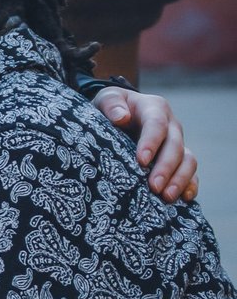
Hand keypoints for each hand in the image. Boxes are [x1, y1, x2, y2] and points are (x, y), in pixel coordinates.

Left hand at [94, 87, 197, 203]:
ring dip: (180, 179)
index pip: (156, 124)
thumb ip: (111, 104)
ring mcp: (177, 144)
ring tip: (167, 197)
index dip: (151, 142)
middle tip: (154, 187)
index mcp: (154, 108)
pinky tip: (184, 199)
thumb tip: (121, 117)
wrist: (120, 115)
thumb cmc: (112, 108)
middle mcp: (171, 126)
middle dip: (166, 167)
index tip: (141, 161)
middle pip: (175, 146)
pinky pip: (191, 173)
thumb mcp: (106, 98)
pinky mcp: (179, 160)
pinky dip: (190, 185)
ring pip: (188, 160)